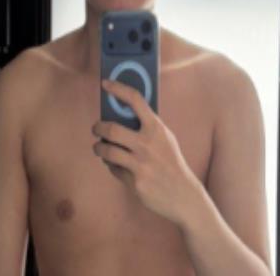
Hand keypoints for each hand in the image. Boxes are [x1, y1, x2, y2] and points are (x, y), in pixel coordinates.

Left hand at [92, 78, 201, 225]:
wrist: (183, 195)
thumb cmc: (171, 162)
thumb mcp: (165, 139)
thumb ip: (147, 127)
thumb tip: (121, 113)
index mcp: (156, 128)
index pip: (135, 100)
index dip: (118, 89)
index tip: (105, 83)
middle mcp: (148, 143)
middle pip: (111, 129)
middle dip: (98, 128)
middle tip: (96, 128)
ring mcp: (141, 163)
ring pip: (107, 151)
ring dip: (98, 148)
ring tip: (99, 147)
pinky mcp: (135, 181)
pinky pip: (113, 168)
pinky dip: (111, 165)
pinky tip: (115, 165)